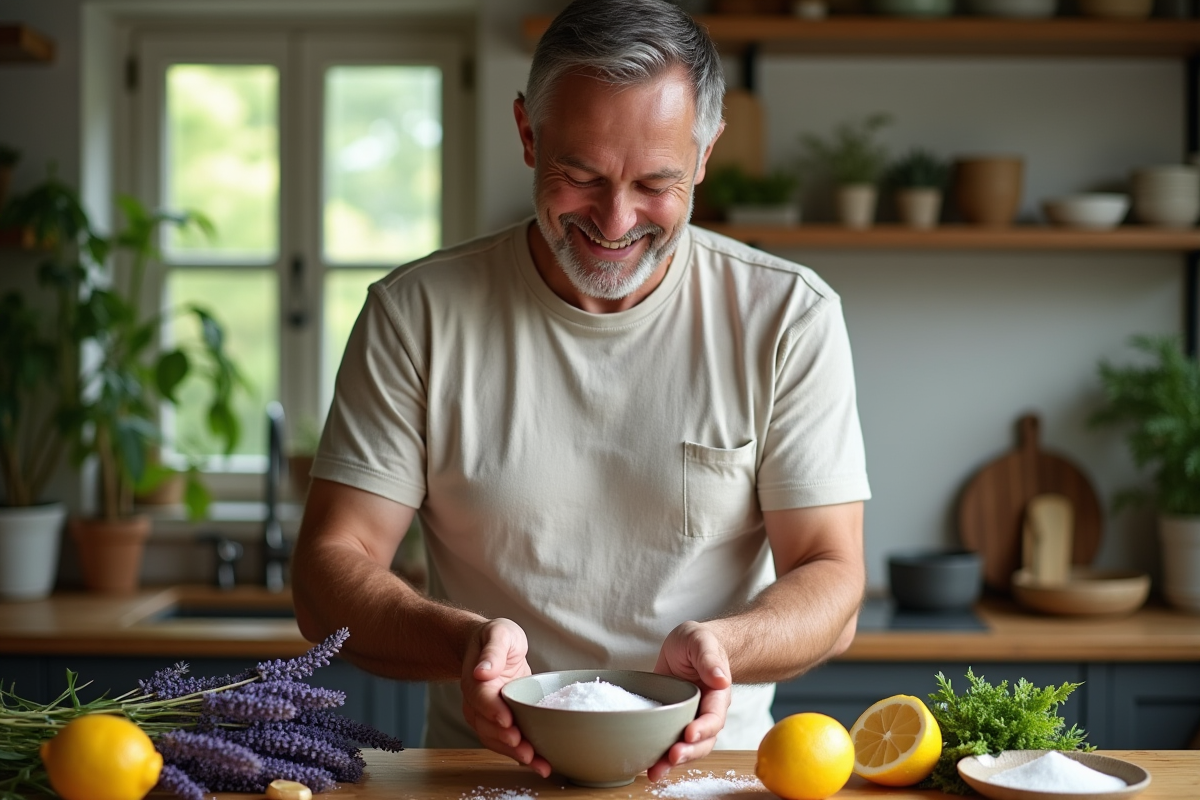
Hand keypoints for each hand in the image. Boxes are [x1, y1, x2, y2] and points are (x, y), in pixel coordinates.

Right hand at [460, 618, 551, 777]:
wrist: (489, 647)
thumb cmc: (496, 638)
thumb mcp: (499, 634)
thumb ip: (493, 651)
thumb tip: (482, 671)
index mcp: (476, 680)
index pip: (481, 699)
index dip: (493, 712)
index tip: (508, 721)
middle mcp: (478, 702)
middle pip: (487, 726)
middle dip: (506, 741)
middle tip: (526, 750)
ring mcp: (488, 714)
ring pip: (495, 739)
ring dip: (515, 754)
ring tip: (538, 764)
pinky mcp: (501, 721)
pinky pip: (506, 741)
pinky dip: (520, 755)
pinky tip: (540, 764)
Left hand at [650, 621, 732, 781]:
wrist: (687, 646)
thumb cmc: (698, 642)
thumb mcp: (701, 642)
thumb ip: (709, 659)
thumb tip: (721, 679)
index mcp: (717, 695)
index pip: (714, 717)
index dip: (703, 729)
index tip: (689, 734)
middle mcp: (705, 712)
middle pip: (703, 741)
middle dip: (688, 752)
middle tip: (672, 757)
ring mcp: (689, 719)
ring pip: (687, 748)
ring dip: (673, 762)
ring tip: (656, 772)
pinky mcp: (672, 722)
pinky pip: (669, 742)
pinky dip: (660, 756)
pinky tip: (645, 766)